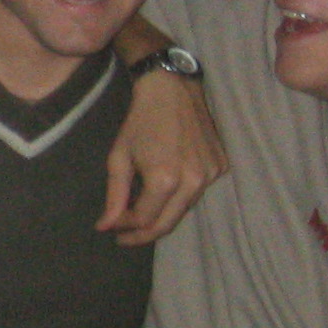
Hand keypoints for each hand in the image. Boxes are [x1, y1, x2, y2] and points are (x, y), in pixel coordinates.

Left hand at [99, 70, 227, 244]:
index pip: (145, 220)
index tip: (111, 228)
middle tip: (125, 236)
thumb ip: (115, 196)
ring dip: (161, 215)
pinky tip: (165, 189)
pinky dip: (180, 196)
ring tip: (141, 212)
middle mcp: (193, 181)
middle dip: (143, 234)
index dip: (125, 228)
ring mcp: (211, 174)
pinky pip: (197, 192)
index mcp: (165, 179)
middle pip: (167, 223)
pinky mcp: (220, 166)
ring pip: (183, 209)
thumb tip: (106, 227)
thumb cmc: (140, 122)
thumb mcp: (119, 158)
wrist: (172, 90)